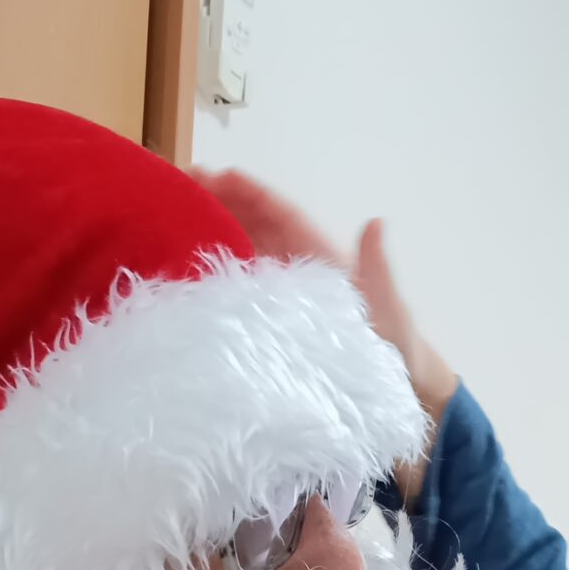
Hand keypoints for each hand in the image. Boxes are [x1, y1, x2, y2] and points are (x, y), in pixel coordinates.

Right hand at [195, 171, 459, 490]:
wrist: (398, 393)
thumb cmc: (397, 349)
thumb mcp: (388, 307)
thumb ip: (377, 270)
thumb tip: (375, 223)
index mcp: (324, 258)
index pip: (282, 215)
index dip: (250, 193)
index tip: (215, 176)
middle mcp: (300, 270)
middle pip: (255, 225)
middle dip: (219, 203)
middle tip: (178, 188)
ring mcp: (285, 295)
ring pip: (243, 252)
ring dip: (211, 233)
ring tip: (169, 220)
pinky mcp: (273, 323)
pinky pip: (240, 290)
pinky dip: (214, 275)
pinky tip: (184, 274)